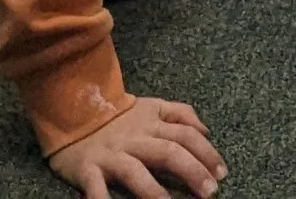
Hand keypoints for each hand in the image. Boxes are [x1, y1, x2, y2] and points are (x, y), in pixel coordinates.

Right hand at [47, 98, 224, 195]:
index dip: (206, 152)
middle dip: (192, 172)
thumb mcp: (151, 106)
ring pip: (135, 172)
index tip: (222, 172)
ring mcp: (111, 155)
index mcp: (151, 123)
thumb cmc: (118, 116)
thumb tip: (206, 131)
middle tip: (211, 192)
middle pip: (168, 152)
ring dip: (155, 192)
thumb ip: (180, 114)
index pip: (186, 134)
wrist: (73, 109)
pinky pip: (95, 189)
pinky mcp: (87, 169)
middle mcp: (134, 139)